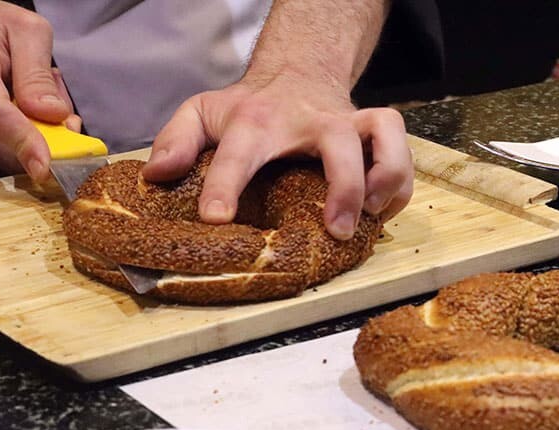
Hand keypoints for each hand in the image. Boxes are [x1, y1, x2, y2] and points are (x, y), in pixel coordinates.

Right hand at [0, 0, 79, 179]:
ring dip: (33, 139)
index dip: (21, 142)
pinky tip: (26, 113)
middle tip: (67, 117)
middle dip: (42, 142)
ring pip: (2, 153)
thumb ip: (38, 73)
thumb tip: (52, 115)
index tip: (44, 166)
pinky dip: (21, 142)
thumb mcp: (26, 30)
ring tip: (41, 102)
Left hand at [141, 72, 412, 239]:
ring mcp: (345, 124)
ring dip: (386, 177)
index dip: (225, 186)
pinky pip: (401, 153)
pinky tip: (381, 212)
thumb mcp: (201, 113)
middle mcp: (307, 121)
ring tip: (371, 216)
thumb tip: (157, 175)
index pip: (237, 153)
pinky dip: (400, 184)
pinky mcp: (371, 132)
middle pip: (336, 143)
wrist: (296, 72)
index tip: (215, 218)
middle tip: (334, 228)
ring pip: (383, 136)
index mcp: (254, 122)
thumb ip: (175, 140)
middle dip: (342, 186)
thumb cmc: (246, 106)